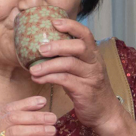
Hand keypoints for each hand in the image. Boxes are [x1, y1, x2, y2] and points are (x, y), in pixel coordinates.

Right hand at [0, 94, 56, 135]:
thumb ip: (4, 128)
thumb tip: (29, 117)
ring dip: (37, 130)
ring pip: (15, 133)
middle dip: (36, 117)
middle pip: (13, 119)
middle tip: (52, 118)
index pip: (7, 109)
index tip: (42, 102)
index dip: (26, 104)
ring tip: (52, 131)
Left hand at [29, 17, 124, 135]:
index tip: (54, 22)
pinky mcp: (85, 91)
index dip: (71, 26)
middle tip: (39, 48)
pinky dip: (49, 78)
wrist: (104, 112)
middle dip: (58, 45)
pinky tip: (37, 79)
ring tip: (32, 69)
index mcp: (93, 55)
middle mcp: (94, 63)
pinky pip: (65, 80)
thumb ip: (67, 58)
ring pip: (70, 64)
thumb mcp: (80, 70)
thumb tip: (41, 46)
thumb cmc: (87, 88)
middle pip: (79, 47)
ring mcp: (91, 77)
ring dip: (48, 65)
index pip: (86, 35)